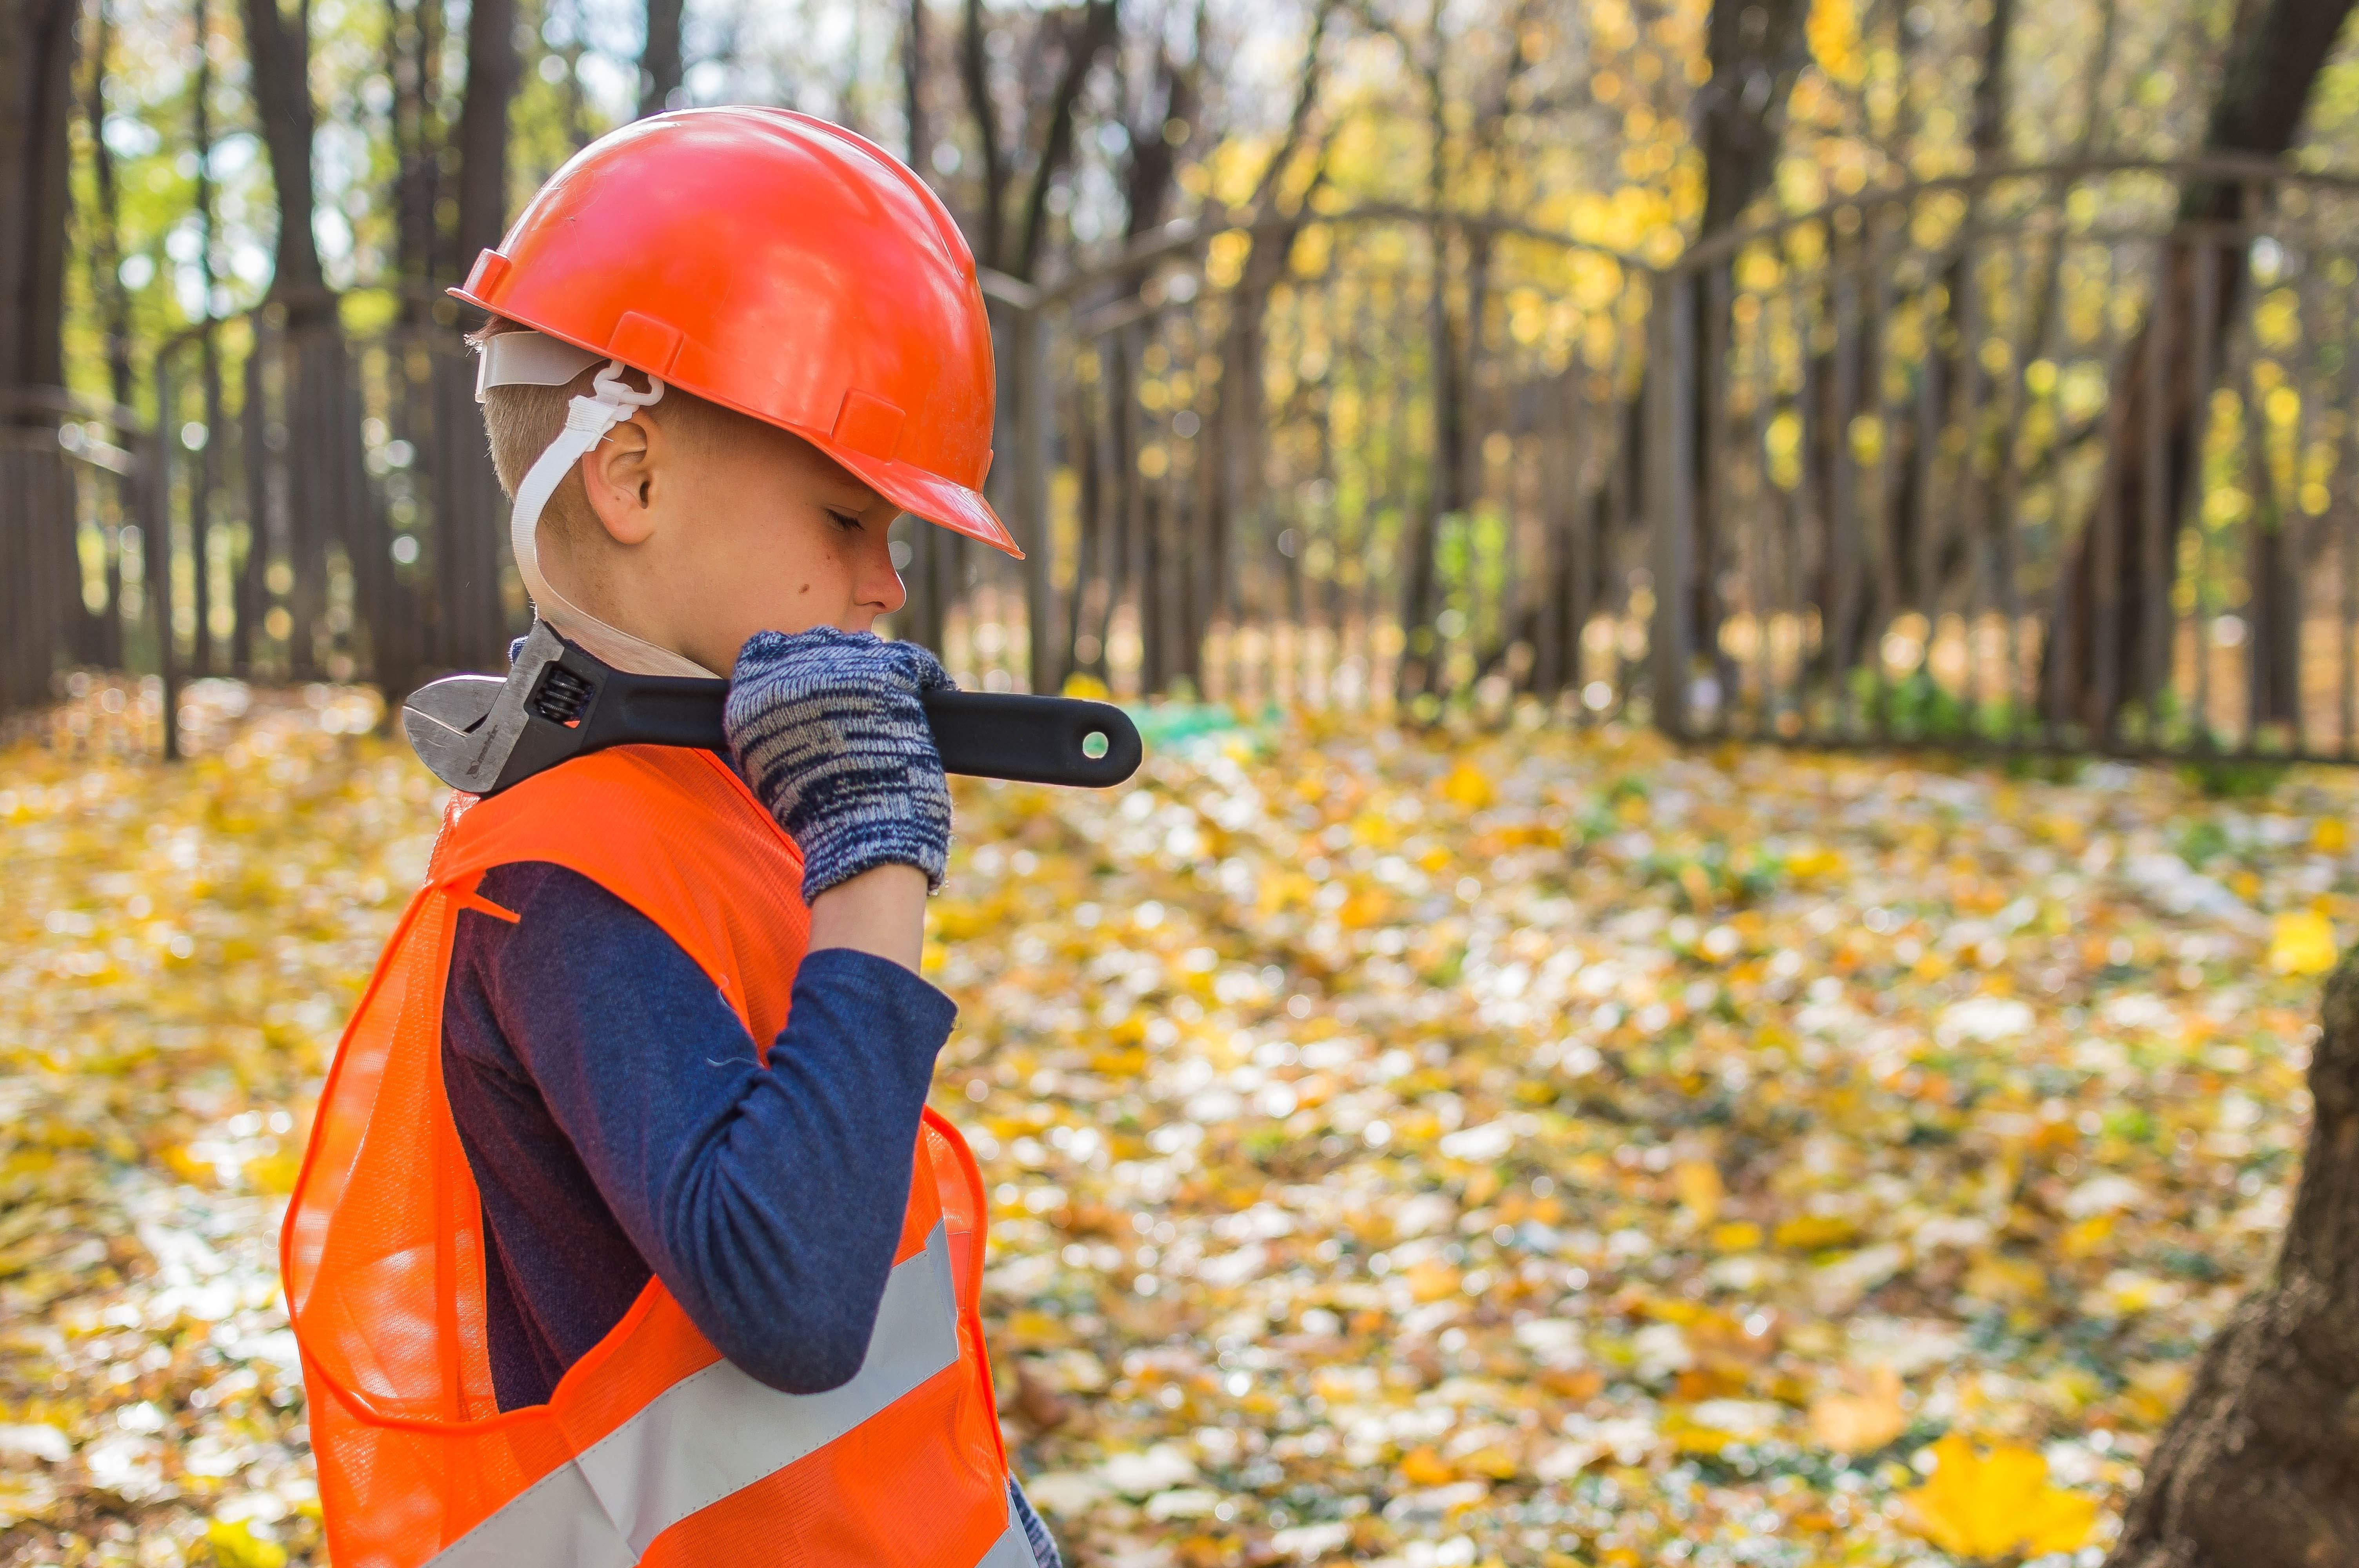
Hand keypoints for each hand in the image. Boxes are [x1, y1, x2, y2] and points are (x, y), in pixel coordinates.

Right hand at [724, 628, 953, 901]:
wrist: (860, 832)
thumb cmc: (818, 816)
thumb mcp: (769, 770)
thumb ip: (768, 729)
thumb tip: (783, 713)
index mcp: (753, 694)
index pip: (767, 648)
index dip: (794, 663)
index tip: (814, 683)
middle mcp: (791, 669)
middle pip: (818, 643)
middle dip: (838, 665)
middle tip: (858, 700)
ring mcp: (839, 664)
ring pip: (862, 646)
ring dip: (875, 667)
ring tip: (888, 706)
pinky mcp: (887, 670)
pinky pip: (913, 659)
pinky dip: (926, 677)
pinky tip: (931, 694)